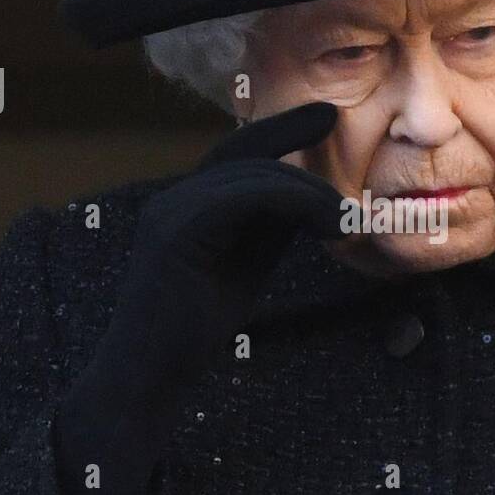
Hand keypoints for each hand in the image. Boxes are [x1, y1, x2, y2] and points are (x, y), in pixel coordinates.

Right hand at [53, 101, 344, 494]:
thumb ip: (270, 228)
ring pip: (250, 175)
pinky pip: (240, 198)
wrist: (146, 379)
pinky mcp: (174, 234)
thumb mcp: (245, 267)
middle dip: (297, 140)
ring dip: (308, 192)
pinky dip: (291, 203)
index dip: (282, 130)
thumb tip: (314, 198)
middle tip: (347, 161)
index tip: (327, 116)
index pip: (237, 153)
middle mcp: (172, 200)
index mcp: (186, 206)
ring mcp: (169, 213)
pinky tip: (325, 226)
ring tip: (346, 220)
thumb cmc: (192, 332)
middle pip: (245, 154)